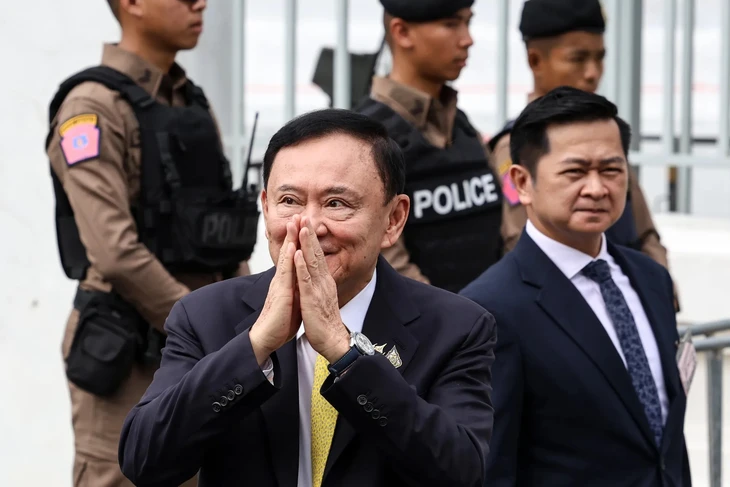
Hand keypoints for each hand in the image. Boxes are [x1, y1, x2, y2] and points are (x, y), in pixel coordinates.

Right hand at [249, 219, 301, 364]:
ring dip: (291, 239)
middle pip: (289, 252)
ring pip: (287, 258)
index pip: (293, 257)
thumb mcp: (293, 300)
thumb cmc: (280, 322)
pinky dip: (290, 259)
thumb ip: (297, 288)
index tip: (303, 226)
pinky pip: (286, 274)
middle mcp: (282, 279)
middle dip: (294, 233)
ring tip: (295, 223)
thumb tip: (303, 280)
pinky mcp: (281, 293)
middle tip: (298, 214)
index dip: (298, 241)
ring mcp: (280, 285)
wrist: (268, 338)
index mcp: (287, 281)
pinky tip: (292, 247)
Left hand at [294, 216, 350, 363]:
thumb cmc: (325, 322)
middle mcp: (323, 281)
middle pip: (316, 253)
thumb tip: (316, 275)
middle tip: (304, 215)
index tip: (305, 223)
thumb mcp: (322, 298)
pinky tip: (297, 254)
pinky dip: (301, 266)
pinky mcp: (312, 299)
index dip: (311, 239)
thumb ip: (319, 284)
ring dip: (306, 244)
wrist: (333, 340)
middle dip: (309, 234)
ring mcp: (318, 289)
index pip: (317, 255)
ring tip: (301, 227)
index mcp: (323, 281)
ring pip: (311, 262)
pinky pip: (306, 280)